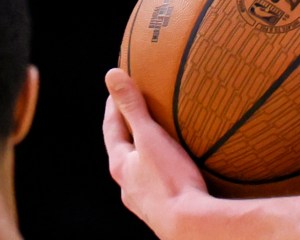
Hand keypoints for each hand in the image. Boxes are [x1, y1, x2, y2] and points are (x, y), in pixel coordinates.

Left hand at [104, 69, 213, 237]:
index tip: (118, 89)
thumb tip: (111, 75)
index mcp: (120, 165)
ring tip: (159, 140)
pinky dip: (161, 170)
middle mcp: (128, 184)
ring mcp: (144, 199)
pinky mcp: (162, 209)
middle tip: (137, 110)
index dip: (114, 107)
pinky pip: (158, 182)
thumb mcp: (150, 137)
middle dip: (128, 129)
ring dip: (145, 153)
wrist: (188, 225)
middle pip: (123, 150)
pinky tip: (176, 170)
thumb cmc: (169, 181)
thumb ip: (132, 106)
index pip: (111, 129)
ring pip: (140, 169)